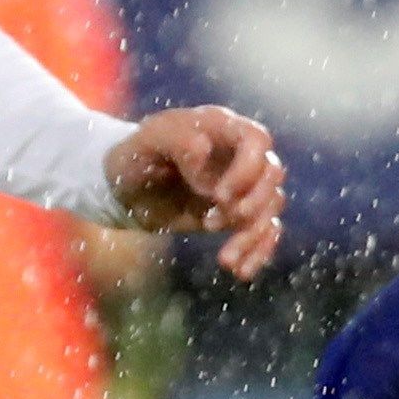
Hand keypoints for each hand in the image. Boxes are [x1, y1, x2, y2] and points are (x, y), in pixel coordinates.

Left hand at [106, 105, 285, 280]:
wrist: (126, 189)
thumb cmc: (135, 156)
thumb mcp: (146, 141)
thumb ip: (176, 140)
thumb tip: (204, 155)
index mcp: (221, 128)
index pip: (256, 141)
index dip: (247, 169)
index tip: (218, 195)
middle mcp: (238, 154)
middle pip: (272, 175)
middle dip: (252, 204)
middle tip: (213, 222)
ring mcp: (242, 185)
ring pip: (271, 207)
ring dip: (253, 235)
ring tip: (225, 260)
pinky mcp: (239, 214)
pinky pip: (266, 231)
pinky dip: (259, 252)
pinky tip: (240, 270)